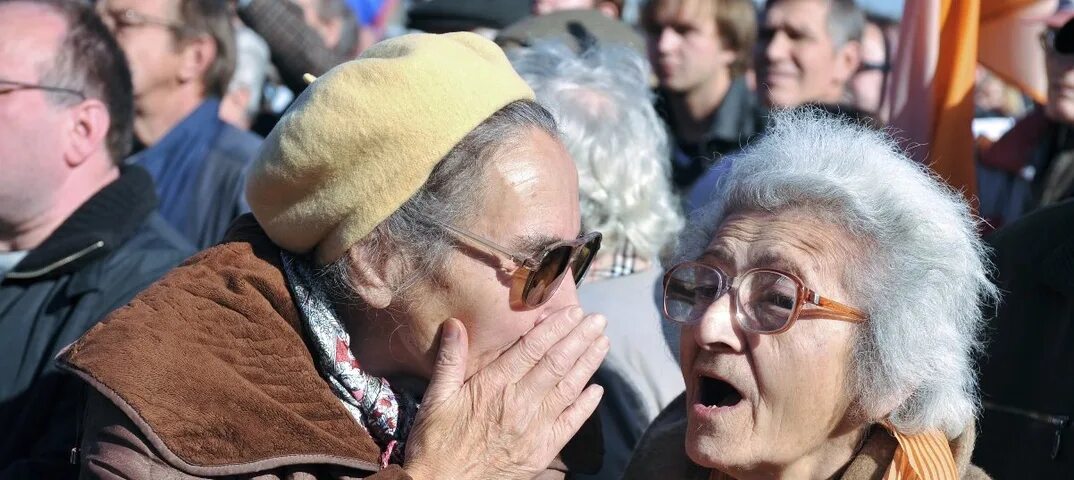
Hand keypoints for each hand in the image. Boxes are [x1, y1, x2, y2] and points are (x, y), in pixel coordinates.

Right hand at [404, 306, 608, 479]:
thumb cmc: (435, 441)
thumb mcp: (436, 397)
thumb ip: (450, 359)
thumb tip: (455, 323)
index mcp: (494, 386)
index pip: (532, 349)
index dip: (555, 328)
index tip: (573, 312)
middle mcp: (519, 404)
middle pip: (556, 364)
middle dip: (579, 339)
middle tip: (598, 320)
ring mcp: (533, 429)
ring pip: (568, 389)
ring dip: (588, 364)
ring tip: (603, 343)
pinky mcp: (541, 452)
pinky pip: (570, 425)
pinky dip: (586, 406)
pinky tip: (597, 389)